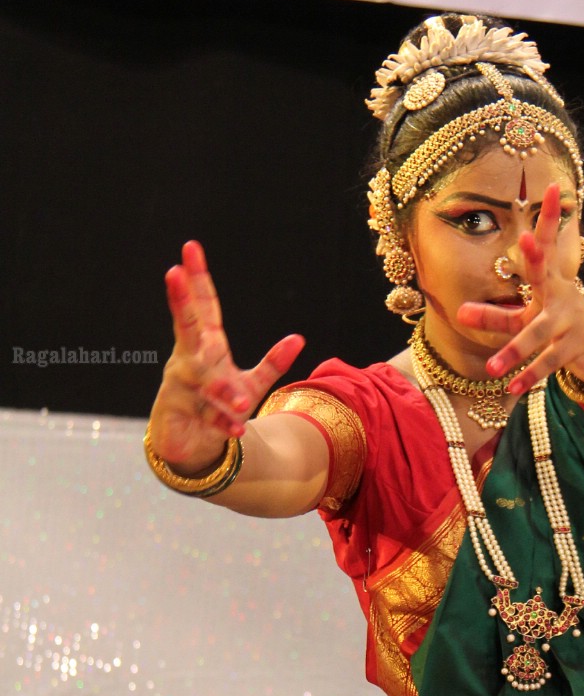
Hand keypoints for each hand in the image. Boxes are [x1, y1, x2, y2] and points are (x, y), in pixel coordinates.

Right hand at [149, 240, 304, 473]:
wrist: (193, 447)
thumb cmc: (219, 407)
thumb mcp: (251, 384)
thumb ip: (272, 363)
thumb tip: (298, 339)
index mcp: (206, 346)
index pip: (202, 307)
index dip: (197, 278)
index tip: (190, 248)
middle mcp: (189, 359)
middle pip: (185, 324)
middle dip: (180, 299)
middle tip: (173, 272)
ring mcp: (179, 384)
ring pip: (201, 378)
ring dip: (222, 389)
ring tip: (242, 403)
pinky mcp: (176, 410)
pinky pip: (203, 413)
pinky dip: (223, 421)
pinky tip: (239, 427)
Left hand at [455, 184, 583, 397]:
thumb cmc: (558, 327)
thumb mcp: (525, 318)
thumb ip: (493, 316)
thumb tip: (458, 311)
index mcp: (550, 280)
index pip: (547, 242)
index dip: (549, 216)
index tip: (552, 187)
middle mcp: (561, 295)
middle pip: (546, 273)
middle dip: (537, 256)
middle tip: (523, 239)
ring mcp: (569, 322)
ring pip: (540, 333)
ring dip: (516, 351)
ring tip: (493, 369)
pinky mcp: (575, 348)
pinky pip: (550, 362)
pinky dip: (531, 376)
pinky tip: (513, 389)